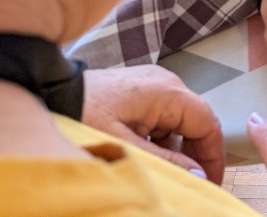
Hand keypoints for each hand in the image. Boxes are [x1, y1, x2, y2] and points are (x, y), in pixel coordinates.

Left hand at [82, 64, 223, 182]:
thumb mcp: (126, 145)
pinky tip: (145, 155)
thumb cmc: (85, 113)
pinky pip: (161, 118)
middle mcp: (166, 84)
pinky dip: (159, 140)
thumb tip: (198, 175)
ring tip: (162, 172)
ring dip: (175, 149)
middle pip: (195, 123)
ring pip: (178, 123)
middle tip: (189, 182)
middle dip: (195, 154)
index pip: (207, 123)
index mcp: (167, 92)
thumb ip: (165, 161)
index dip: (213, 155)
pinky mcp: (140, 91)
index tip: (210, 181)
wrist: (53, 93)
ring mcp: (153, 86)